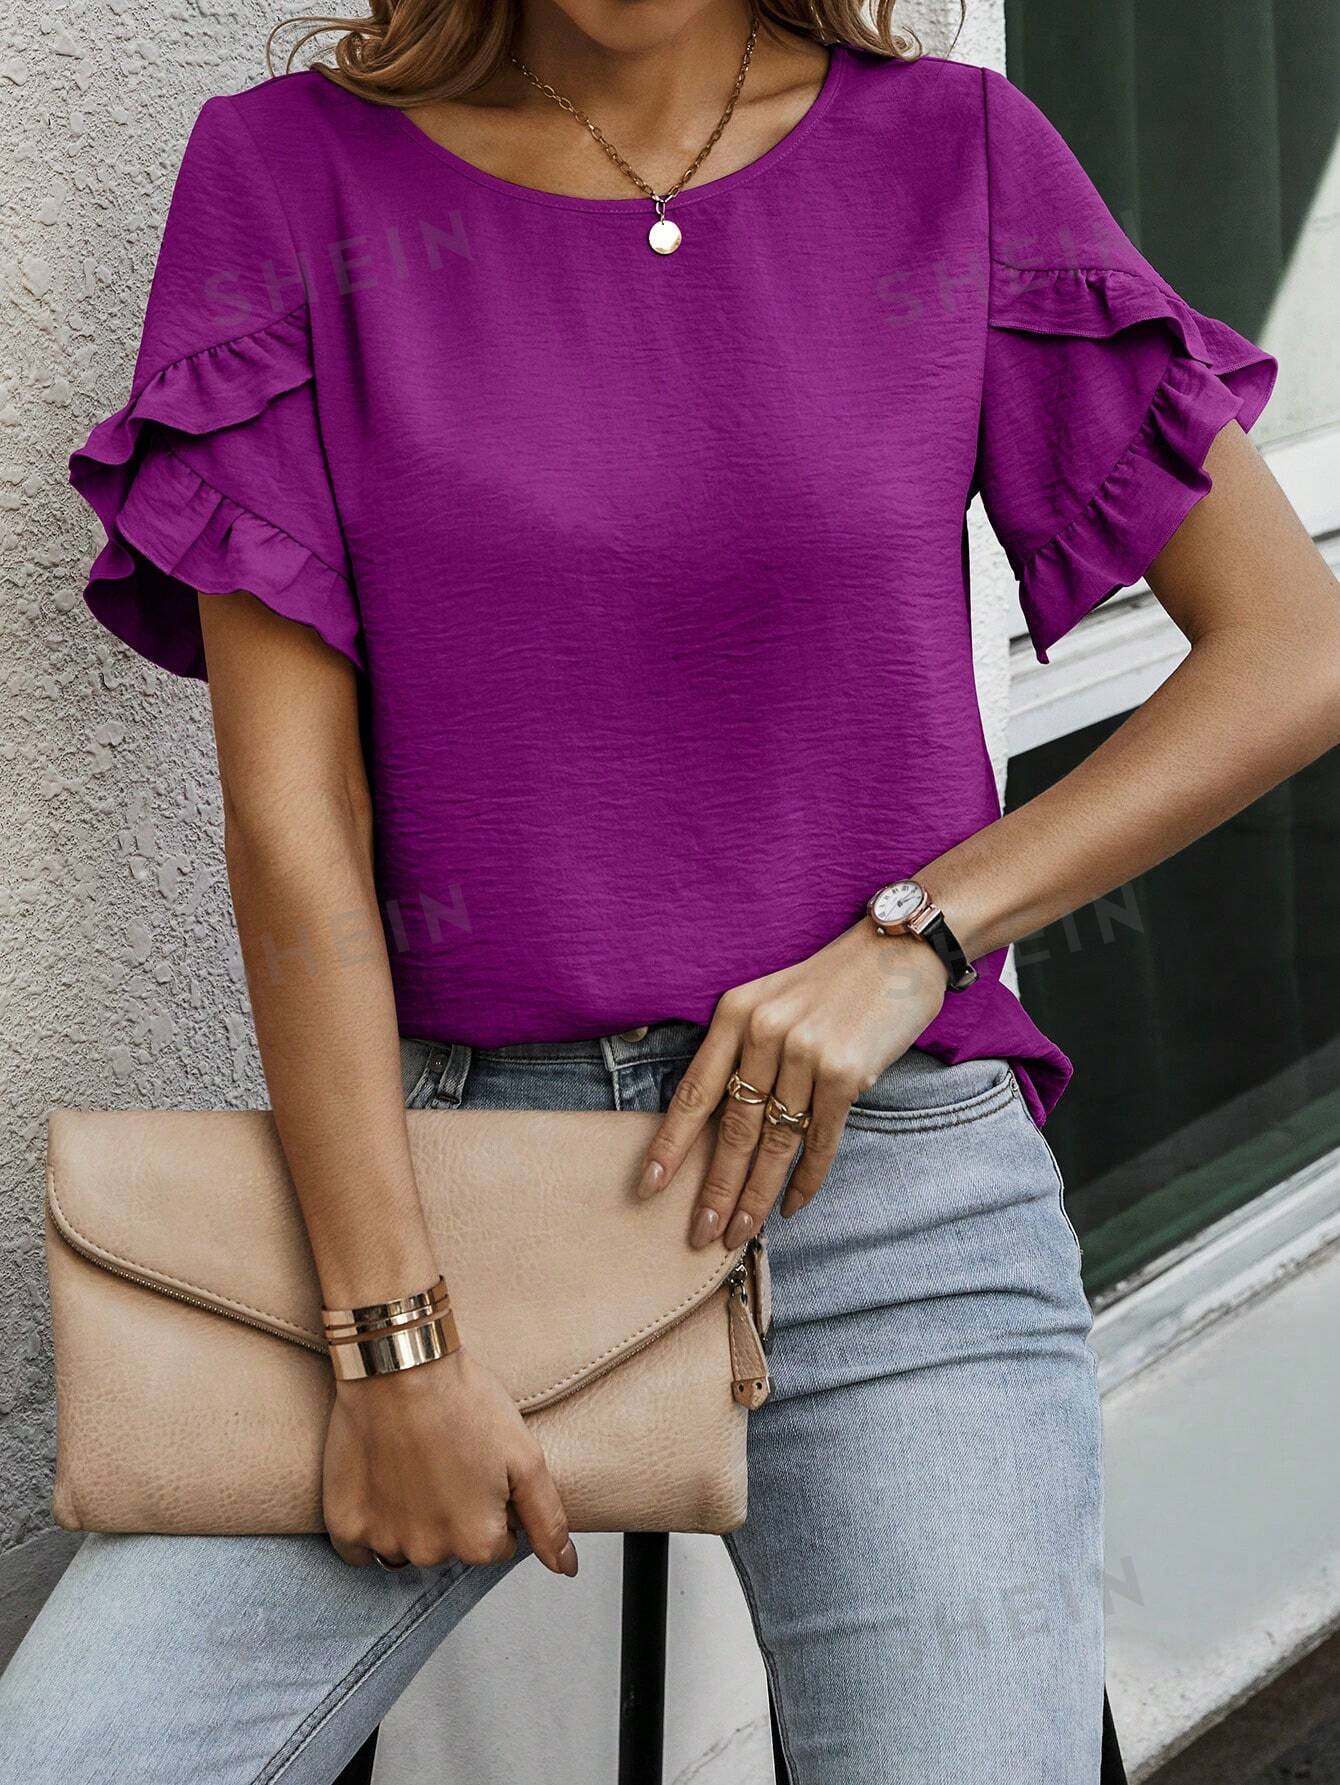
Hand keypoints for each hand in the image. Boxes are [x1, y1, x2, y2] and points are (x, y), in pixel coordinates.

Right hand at [323, 1346, 578, 1576]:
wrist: (400, 1365)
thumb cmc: (465, 1403)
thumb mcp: (525, 1458)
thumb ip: (548, 1521)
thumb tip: (567, 1569)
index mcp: (477, 1541)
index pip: (497, 1544)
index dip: (492, 1503)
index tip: (479, 1467)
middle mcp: (429, 1553)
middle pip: (450, 1545)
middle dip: (453, 1512)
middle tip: (448, 1459)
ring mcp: (383, 1540)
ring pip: (407, 1545)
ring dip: (412, 1517)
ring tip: (414, 1463)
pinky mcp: (344, 1524)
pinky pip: (360, 1547)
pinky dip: (370, 1521)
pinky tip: (380, 1480)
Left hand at [636, 919, 947, 1246]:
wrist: (900, 951)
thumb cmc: (832, 983)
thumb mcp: (771, 1000)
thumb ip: (743, 1049)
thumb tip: (717, 1123)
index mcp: (735, 1013)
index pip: (693, 1091)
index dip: (670, 1144)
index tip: (649, 1186)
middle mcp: (765, 1032)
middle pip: (732, 1128)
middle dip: (714, 1188)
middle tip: (700, 1233)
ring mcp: (806, 1053)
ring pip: (773, 1142)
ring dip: (756, 1195)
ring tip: (739, 1233)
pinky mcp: (847, 1073)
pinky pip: (820, 1140)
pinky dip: (806, 1178)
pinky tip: (792, 1205)